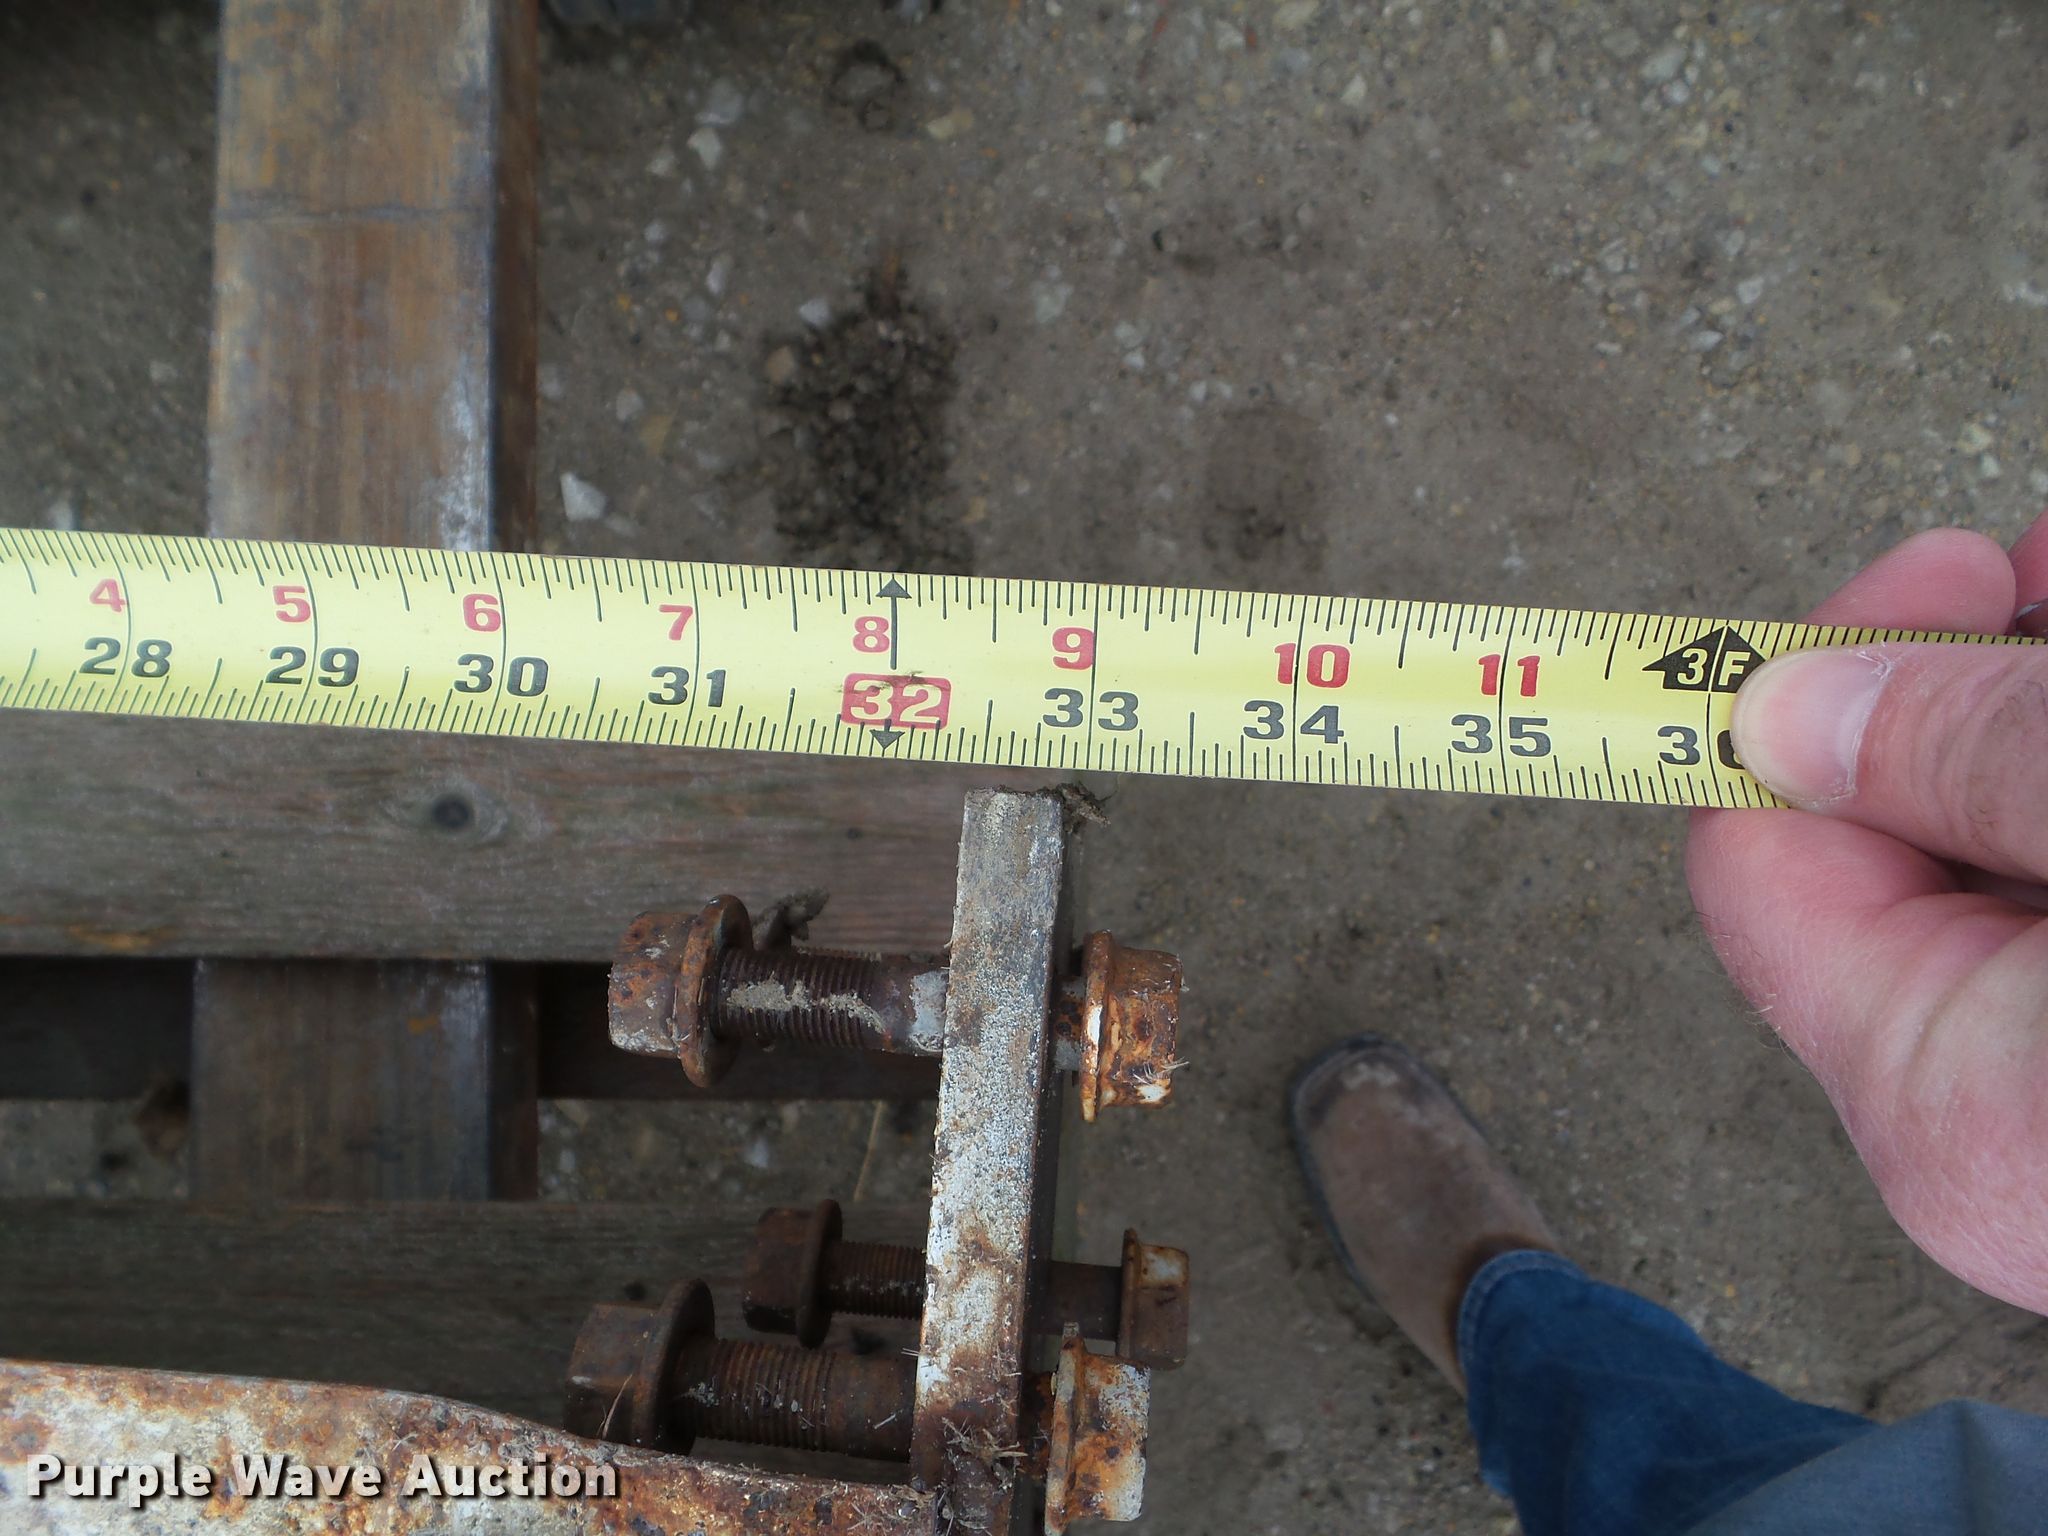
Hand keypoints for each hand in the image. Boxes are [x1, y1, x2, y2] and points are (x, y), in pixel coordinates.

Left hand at [1688, 509, 2047, 1313]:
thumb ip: (1963, 762)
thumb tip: (1773, 710)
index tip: (1943, 570)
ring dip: (2033, 710)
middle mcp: (1988, 1112)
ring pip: (1999, 844)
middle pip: (1900, 832)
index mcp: (1939, 1086)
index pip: (1761, 847)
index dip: (1823, 679)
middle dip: (1973, 674)